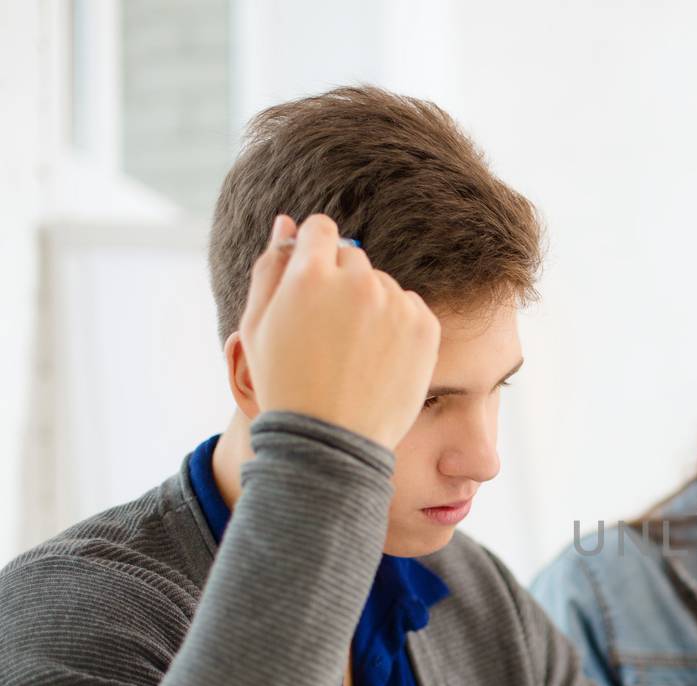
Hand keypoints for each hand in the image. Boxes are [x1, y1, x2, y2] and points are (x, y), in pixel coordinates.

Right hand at [238, 214, 440, 448]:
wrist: (330, 439)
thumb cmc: (285, 382)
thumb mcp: (258, 325)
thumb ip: (270, 267)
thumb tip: (287, 222)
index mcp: (309, 274)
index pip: (320, 230)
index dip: (314, 255)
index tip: (312, 284)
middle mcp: (357, 281)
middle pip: (353, 259)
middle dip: (340, 285)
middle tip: (329, 332)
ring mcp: (395, 304)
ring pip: (382, 285)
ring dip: (371, 306)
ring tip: (354, 352)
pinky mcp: (425, 326)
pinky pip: (411, 307)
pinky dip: (399, 326)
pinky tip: (379, 357)